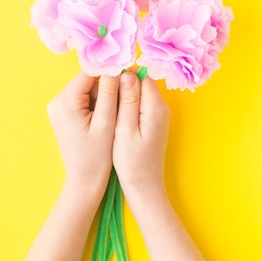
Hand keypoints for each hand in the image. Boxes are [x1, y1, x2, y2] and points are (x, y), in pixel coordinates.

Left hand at [47, 71, 119, 195]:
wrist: (84, 180)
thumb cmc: (97, 157)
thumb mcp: (107, 123)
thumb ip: (110, 93)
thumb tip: (116, 67)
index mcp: (66, 102)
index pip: (89, 73)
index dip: (110, 73)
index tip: (128, 77)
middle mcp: (57, 101)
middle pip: (87, 81)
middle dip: (106, 89)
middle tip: (119, 106)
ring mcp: (58, 108)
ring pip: (87, 90)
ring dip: (102, 97)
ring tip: (111, 117)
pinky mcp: (62, 114)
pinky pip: (83, 100)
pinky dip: (96, 105)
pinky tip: (103, 120)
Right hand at [112, 72, 170, 198]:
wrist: (144, 186)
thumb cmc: (132, 162)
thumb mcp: (125, 130)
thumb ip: (127, 101)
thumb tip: (127, 74)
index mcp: (155, 107)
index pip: (140, 76)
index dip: (121, 75)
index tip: (103, 80)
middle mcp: (161, 107)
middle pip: (140, 82)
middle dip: (120, 84)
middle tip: (100, 94)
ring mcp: (158, 114)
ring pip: (138, 92)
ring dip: (121, 95)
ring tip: (104, 105)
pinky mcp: (153, 121)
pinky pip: (138, 103)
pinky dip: (125, 105)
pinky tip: (113, 116)